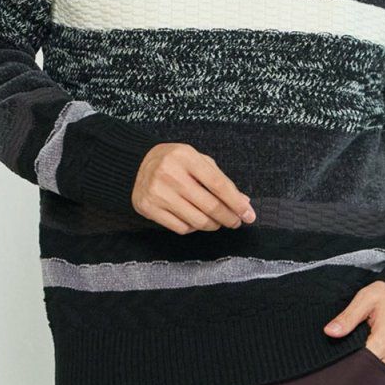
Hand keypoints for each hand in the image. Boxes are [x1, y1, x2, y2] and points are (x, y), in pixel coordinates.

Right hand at [132, 143, 255, 233]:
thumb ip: (220, 180)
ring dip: (213, 225)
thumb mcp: (198, 161)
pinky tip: (195, 220)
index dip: (237, 203)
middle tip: (236, 222)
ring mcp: (157, 192)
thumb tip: (243, 202)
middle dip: (229, 218)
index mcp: (186, 157)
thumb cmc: (174, 163)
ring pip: (197, 221)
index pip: (219, 185)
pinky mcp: (148, 208)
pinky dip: (193, 228)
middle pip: (210, 206)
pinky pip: (181, 228)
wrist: (136, 164)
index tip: (249, 215)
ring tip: (217, 222)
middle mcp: (170, 174)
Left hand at [324, 282, 384, 374]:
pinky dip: (383, 375)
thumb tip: (329, 332)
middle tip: (348, 366)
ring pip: (384, 378)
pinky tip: (375, 365)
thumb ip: (348, 317)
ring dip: (372, 374)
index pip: (363, 362)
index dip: (351, 364)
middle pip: (373, 373)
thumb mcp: (367, 298)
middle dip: (360, 371)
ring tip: (362, 364)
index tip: (342, 361)